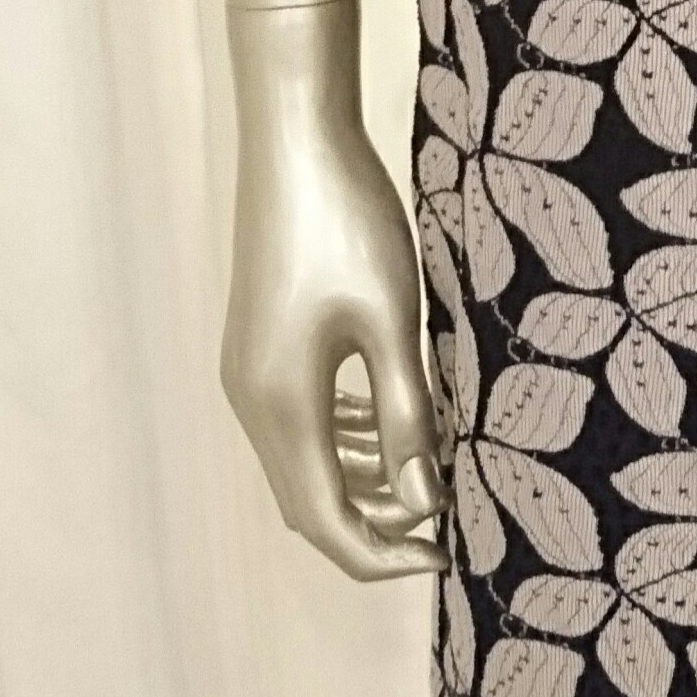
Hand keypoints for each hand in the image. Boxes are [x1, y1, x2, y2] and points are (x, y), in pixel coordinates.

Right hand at [222, 43, 450, 580]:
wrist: (296, 141)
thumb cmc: (349, 224)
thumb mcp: (393, 324)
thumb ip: (408, 417)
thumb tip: (425, 502)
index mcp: (283, 407)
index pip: (324, 521)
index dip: (383, 554)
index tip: (445, 554)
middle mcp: (253, 400)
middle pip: (307, 500)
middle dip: (374, 525)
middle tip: (445, 524)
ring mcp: (250, 370)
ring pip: (303, 460)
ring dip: (360, 481)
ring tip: (429, 476)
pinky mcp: (259, 342)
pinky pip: (299, 418)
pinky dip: (344, 437)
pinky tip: (392, 417)